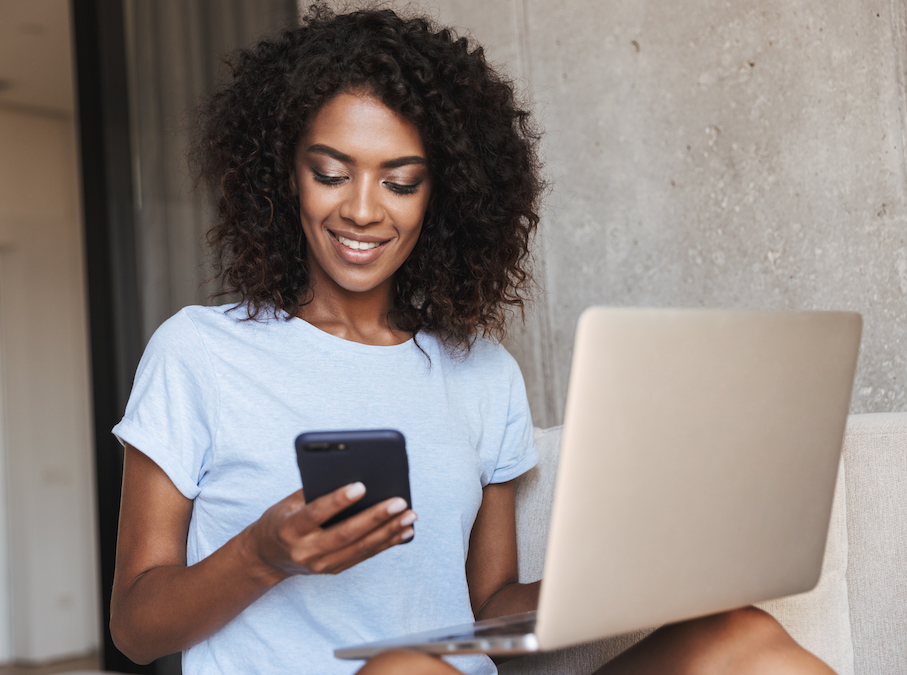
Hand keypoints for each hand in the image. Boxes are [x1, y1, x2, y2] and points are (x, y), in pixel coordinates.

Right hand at [245, 482, 416, 579]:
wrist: (267, 558)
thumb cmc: (280, 520)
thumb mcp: (287, 503)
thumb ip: (315, 490)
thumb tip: (352, 474)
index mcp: (290, 529)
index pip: (316, 513)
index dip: (338, 500)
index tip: (361, 486)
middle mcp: (306, 551)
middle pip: (346, 534)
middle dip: (376, 518)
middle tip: (399, 502)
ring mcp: (321, 565)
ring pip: (360, 548)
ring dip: (389, 532)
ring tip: (410, 515)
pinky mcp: (334, 570)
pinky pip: (364, 556)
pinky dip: (387, 543)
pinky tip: (404, 531)